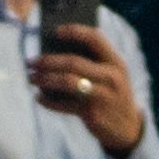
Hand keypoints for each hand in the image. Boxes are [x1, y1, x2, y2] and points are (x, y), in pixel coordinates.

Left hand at [27, 34, 145, 155]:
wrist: (128, 127)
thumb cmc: (111, 92)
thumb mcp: (111, 74)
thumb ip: (92, 62)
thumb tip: (54, 51)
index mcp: (116, 62)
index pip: (95, 39)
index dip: (75, 31)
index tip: (55, 31)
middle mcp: (111, 78)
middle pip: (74, 63)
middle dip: (48, 61)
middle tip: (31, 61)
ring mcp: (102, 97)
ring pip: (67, 82)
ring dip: (45, 79)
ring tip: (31, 77)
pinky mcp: (92, 115)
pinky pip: (64, 105)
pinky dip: (48, 101)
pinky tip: (39, 96)